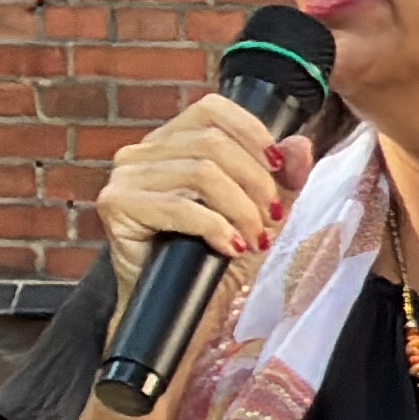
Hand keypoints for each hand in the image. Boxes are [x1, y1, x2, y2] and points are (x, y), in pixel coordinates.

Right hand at [90, 91, 295, 281]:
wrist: (177, 309)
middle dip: (255, 182)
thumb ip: (281, 178)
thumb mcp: (258, 213)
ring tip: (257, 239)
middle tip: (273, 218)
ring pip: (200, 172)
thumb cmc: (212, 258)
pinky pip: (179, 206)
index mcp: (171, 142)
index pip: (211, 109)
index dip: (252, 132)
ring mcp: (125, 177)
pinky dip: (216, 227)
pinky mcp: (117, 206)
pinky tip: (232, 247)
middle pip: (212, 143)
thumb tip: (301, 146)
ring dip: (241, 209)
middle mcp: (142, 152)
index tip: (279, 169)